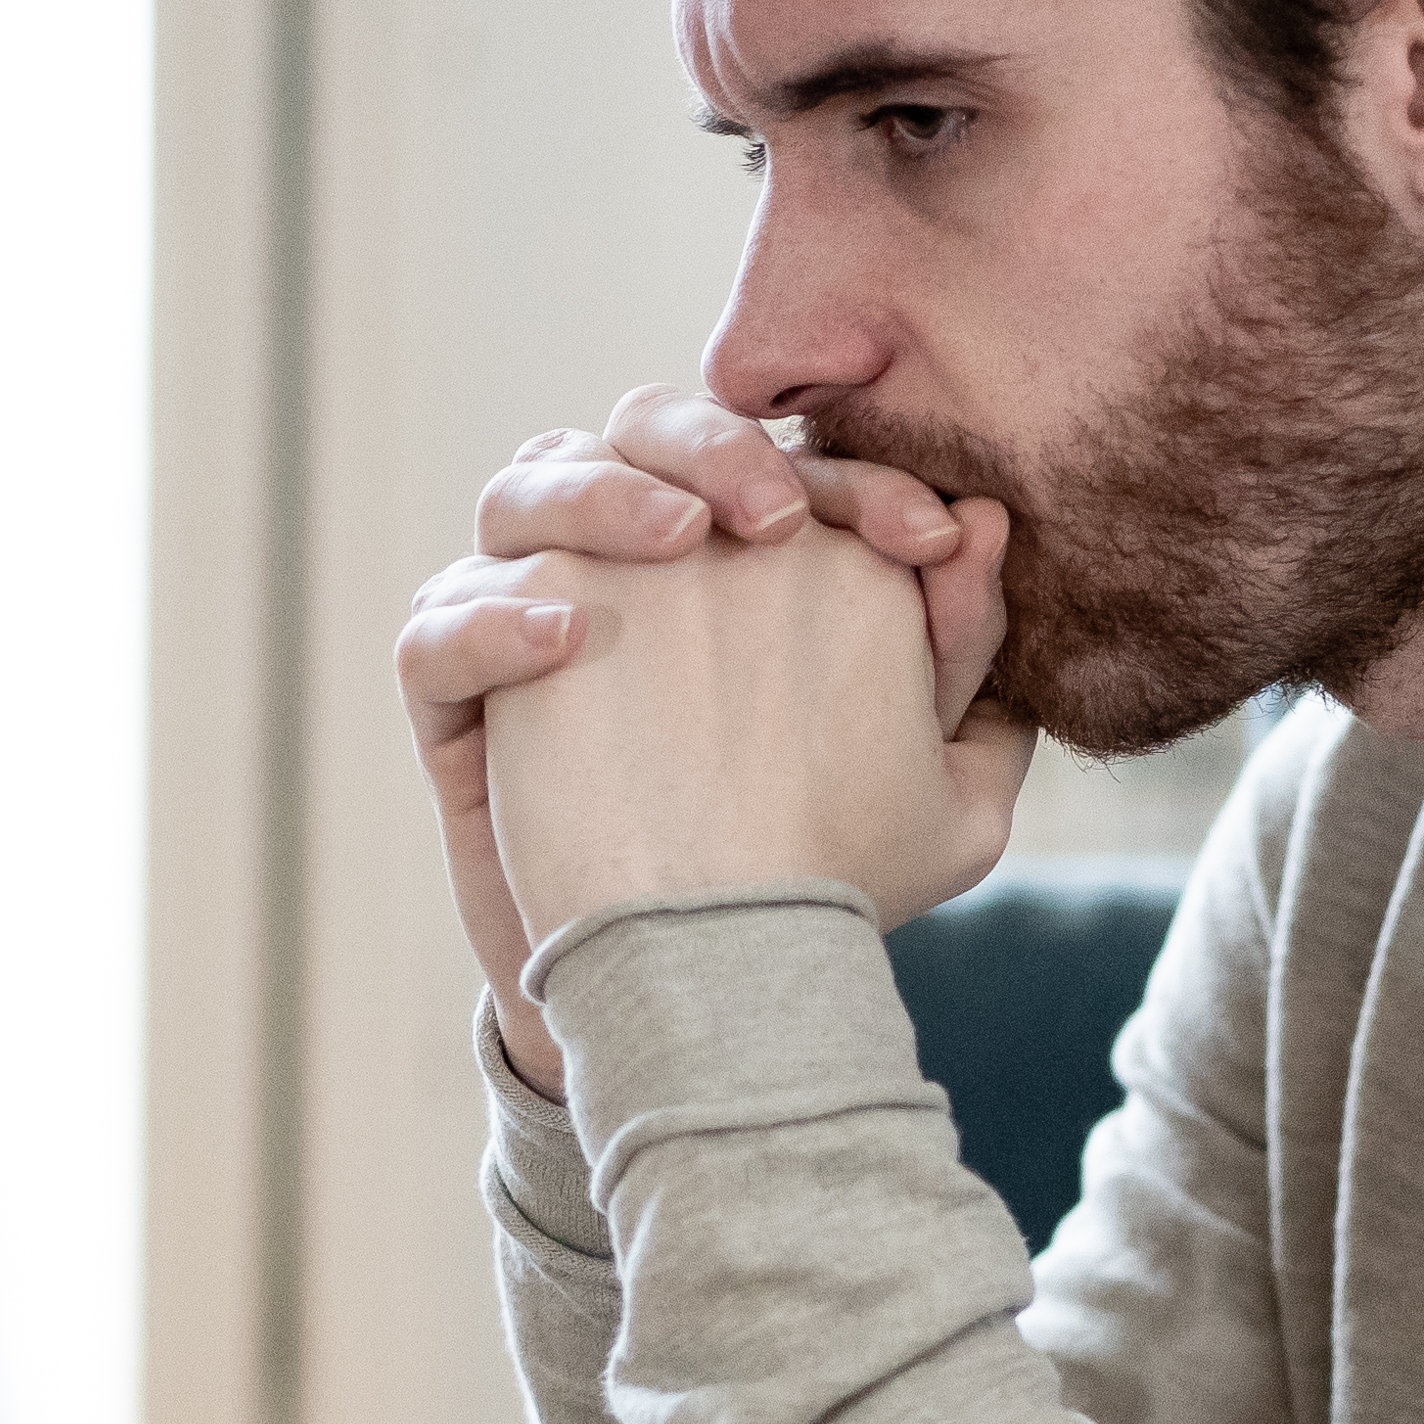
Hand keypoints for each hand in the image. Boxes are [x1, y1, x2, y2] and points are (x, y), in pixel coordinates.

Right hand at [394, 386, 1021, 1089]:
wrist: (698, 991)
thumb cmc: (824, 872)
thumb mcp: (936, 786)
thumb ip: (960, 658)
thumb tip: (986, 527)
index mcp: (743, 556)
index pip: (783, 464)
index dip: (856, 480)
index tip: (930, 540)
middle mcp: (631, 565)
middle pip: (637, 433)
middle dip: (710, 447)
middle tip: (777, 517)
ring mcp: (533, 617)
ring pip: (523, 491)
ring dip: (598, 493)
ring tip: (677, 543)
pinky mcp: (454, 699)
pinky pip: (436, 628)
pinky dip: (491, 619)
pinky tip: (567, 640)